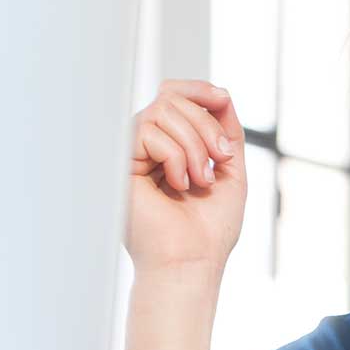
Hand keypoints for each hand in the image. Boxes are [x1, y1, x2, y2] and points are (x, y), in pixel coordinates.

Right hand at [124, 80, 246, 274]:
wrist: (192, 260)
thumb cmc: (210, 228)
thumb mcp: (230, 170)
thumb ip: (225, 131)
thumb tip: (220, 94)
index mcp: (170, 147)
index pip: (174, 95)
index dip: (198, 89)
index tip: (223, 100)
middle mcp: (147, 147)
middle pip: (171, 97)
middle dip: (206, 124)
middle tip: (221, 159)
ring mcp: (131, 155)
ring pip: (162, 110)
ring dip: (195, 144)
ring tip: (201, 180)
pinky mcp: (119, 164)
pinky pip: (148, 131)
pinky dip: (175, 156)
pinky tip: (177, 186)